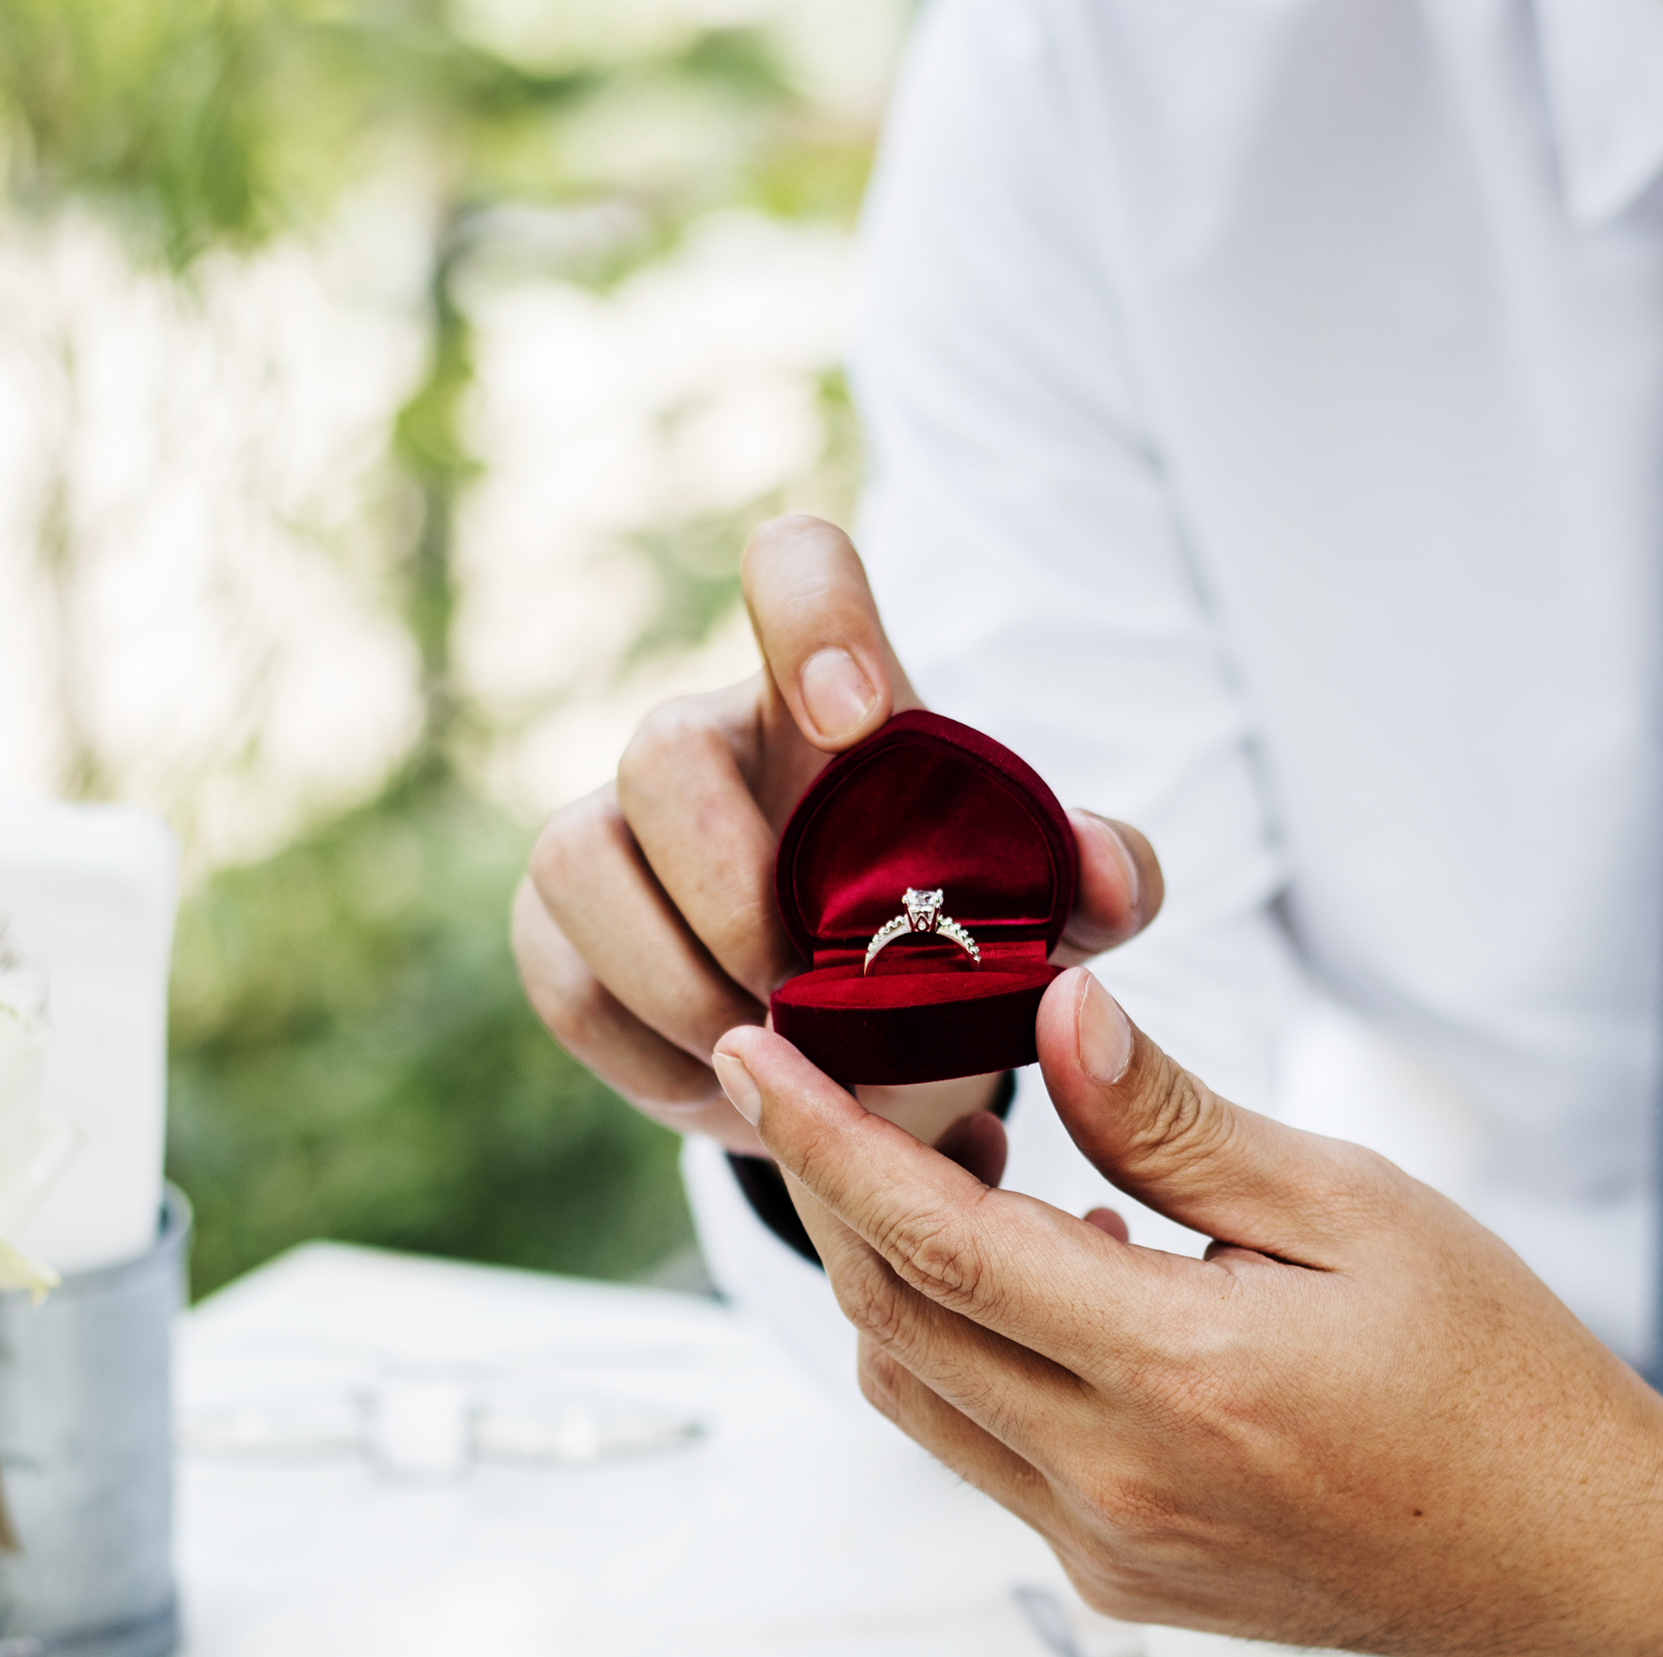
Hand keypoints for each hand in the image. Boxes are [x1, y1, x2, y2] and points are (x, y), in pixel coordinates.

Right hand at [513, 513, 1164, 1157]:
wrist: (853, 1055)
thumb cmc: (943, 943)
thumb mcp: (1044, 918)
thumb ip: (1098, 883)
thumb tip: (1108, 878)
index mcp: (824, 694)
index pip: (795, 566)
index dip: (810, 616)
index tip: (856, 720)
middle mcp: (703, 740)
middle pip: (662, 748)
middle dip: (732, 889)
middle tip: (806, 990)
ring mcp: (607, 829)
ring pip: (578, 862)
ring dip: (680, 981)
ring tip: (771, 1053)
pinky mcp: (554, 931)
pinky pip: (564, 981)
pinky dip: (648, 1052)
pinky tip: (726, 1085)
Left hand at [711, 972, 1662, 1656]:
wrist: (1577, 1562)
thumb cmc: (1500, 1373)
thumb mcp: (1361, 1208)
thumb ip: (1184, 1125)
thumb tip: (1058, 1020)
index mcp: (1184, 1377)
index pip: (943, 1246)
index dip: (826, 1144)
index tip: (754, 1057)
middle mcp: (1120, 1483)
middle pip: (892, 1324)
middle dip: (837, 1196)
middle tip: (841, 1087)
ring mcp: (1110, 1549)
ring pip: (920, 1395)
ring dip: (899, 1279)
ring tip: (963, 1166)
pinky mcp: (1120, 1581)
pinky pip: (989, 1451)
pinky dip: (977, 1351)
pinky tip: (1059, 1273)